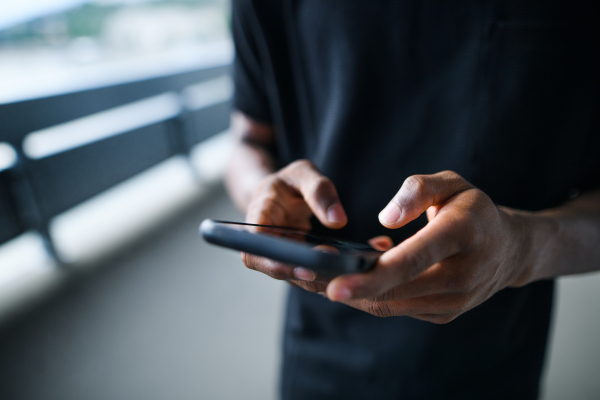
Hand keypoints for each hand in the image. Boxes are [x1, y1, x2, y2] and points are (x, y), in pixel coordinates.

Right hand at [242, 159, 348, 291]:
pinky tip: (343, 276)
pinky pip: (302, 275)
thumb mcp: (305, 173)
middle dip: (302, 274)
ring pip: (289, 276)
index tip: (309, 268)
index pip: (258, 241)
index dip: (278, 259)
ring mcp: (274, 253)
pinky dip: (321, 277)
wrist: (283, 192)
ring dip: (315, 280)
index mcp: (260, 212)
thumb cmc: (291, 181)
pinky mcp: (289, 262)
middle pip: (270, 265)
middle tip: (335, 274)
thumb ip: (320, 192)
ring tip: (343, 277)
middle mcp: (262, 238)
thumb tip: (337, 221)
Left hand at [325, 171, 533, 323]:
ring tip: (312, 281)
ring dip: (351, 296)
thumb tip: (384, 219)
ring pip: (392, 306)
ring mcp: (455, 301)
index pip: (411, 260)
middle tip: (303, 279)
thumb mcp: (452, 183)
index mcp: (462, 234)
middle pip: (396, 292)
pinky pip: (399, 309)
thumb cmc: (473, 209)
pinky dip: (369, 299)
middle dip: (347, 289)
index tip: (334, 286)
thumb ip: (418, 190)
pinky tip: (343, 284)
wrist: (510, 249)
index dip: (371, 276)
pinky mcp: (445, 314)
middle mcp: (461, 275)